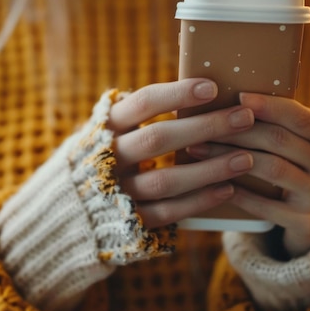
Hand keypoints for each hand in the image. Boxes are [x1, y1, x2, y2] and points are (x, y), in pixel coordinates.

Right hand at [107, 79, 255, 228]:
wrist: (63, 214)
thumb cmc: (103, 159)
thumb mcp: (110, 133)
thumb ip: (140, 116)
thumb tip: (200, 90)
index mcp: (104, 128)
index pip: (142, 103)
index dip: (177, 93)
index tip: (213, 86)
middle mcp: (106, 159)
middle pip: (159, 139)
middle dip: (206, 127)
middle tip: (244, 118)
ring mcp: (116, 193)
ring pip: (166, 180)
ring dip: (210, 169)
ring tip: (246, 158)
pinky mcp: (127, 223)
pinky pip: (168, 212)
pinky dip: (199, 201)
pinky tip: (228, 189)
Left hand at [187, 92, 309, 256]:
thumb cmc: (291, 163)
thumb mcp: (296, 140)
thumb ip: (273, 121)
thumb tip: (222, 95)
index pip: (299, 116)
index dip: (269, 106)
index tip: (238, 97)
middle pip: (280, 141)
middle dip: (238, 131)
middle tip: (203, 125)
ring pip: (272, 170)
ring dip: (230, 157)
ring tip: (198, 149)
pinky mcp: (306, 223)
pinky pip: (264, 205)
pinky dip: (237, 191)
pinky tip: (212, 181)